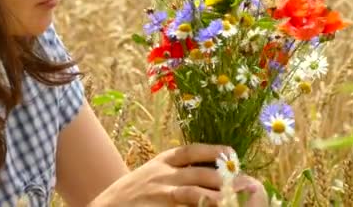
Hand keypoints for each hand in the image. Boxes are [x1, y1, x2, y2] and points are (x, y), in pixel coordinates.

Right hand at [86, 143, 266, 205]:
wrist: (106, 206)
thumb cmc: (135, 193)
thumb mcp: (154, 174)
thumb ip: (177, 172)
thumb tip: (211, 173)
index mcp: (164, 160)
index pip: (192, 150)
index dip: (214, 150)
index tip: (232, 154)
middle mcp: (162, 172)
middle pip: (200, 171)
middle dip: (225, 176)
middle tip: (246, 182)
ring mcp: (159, 191)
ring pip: (195, 190)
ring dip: (217, 194)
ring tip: (234, 198)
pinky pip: (184, 205)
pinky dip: (200, 205)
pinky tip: (213, 206)